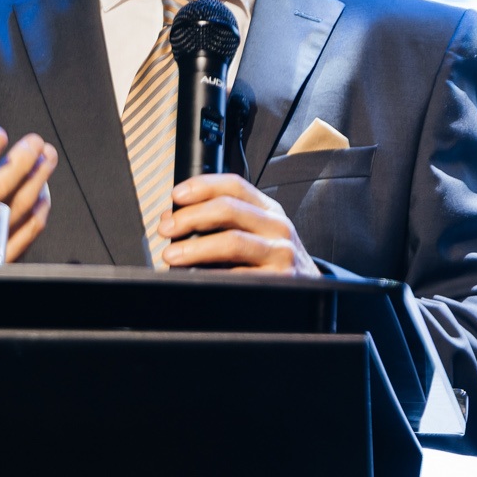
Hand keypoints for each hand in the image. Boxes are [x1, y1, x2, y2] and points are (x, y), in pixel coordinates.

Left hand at [159, 173, 318, 274]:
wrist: (310, 289)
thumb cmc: (272, 260)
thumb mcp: (257, 233)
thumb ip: (221, 222)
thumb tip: (173, 220)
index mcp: (269, 210)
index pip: (234, 186)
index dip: (202, 186)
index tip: (176, 196)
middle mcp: (277, 227)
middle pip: (228, 210)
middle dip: (190, 218)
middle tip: (167, 229)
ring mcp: (281, 254)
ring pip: (232, 242)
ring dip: (195, 248)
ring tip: (172, 255)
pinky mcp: (279, 281)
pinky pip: (239, 276)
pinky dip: (212, 276)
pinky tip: (196, 276)